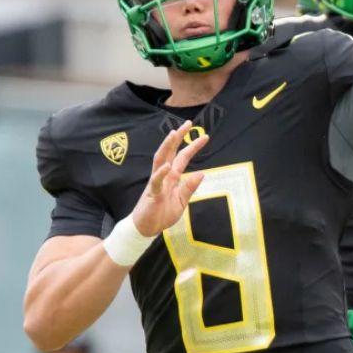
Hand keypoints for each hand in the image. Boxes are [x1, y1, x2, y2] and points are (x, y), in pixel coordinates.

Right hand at [130, 121, 207, 236]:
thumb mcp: (181, 201)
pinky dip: (161, 173)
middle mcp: (164, 175)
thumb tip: (202, 173)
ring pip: (160, 160)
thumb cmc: (162, 214)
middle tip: (188, 123)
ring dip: (166, 146)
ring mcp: (156, 182)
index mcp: (172, 177)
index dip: (192, 146)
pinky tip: (167, 166)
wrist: (147, 228)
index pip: (182, 157)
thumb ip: (190, 187)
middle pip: (170, 152)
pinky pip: (156, 181)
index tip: (205, 136)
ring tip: (173, 134)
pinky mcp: (151, 193)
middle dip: (178, 137)